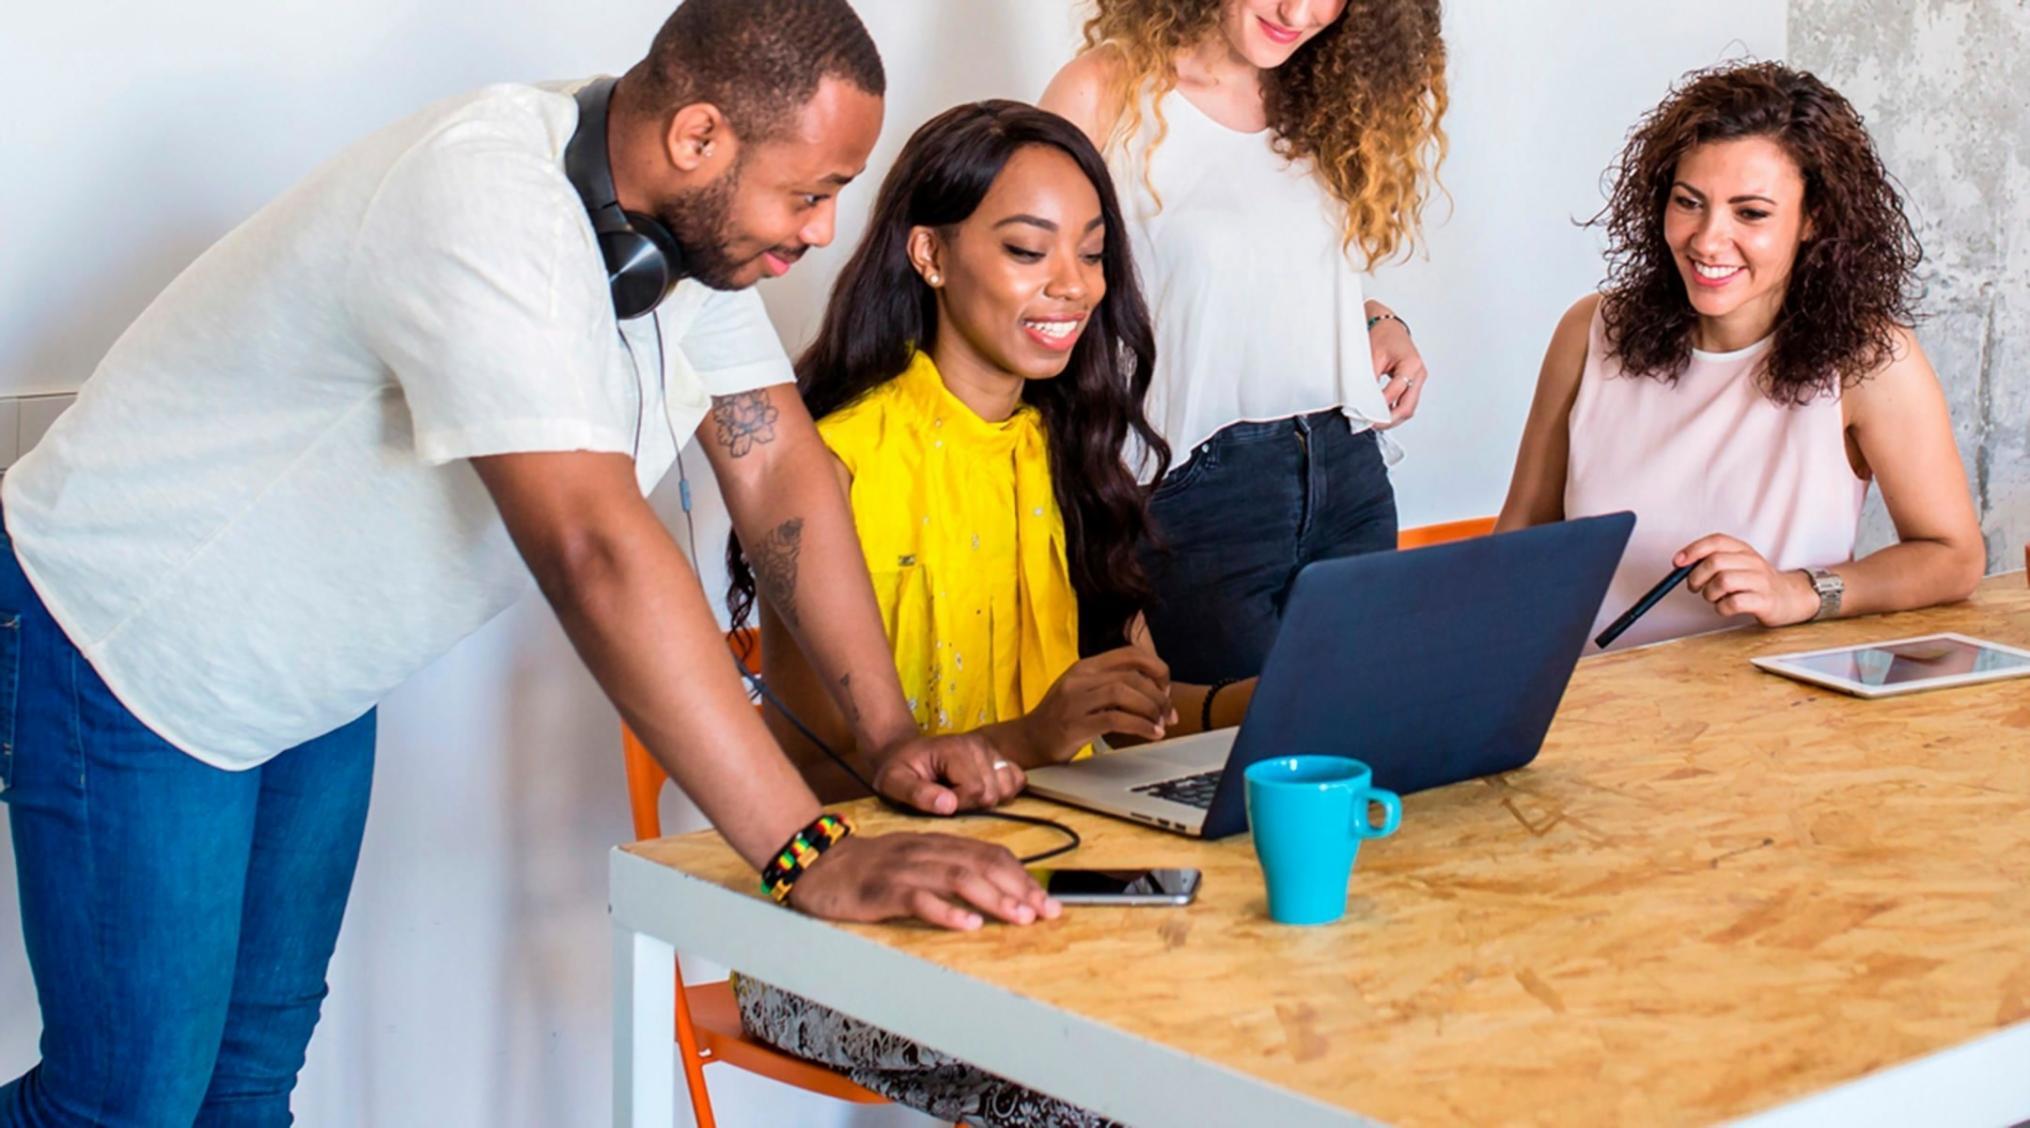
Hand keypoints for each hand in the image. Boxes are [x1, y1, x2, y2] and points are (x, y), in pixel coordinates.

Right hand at [788, 831, 1061, 930]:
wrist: (817, 864)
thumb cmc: (869, 870)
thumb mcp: (915, 862)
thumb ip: (948, 869)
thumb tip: (994, 890)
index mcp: (937, 844)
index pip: (990, 854)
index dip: (1022, 876)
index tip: (1047, 900)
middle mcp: (926, 851)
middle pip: (982, 864)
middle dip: (1019, 888)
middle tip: (1045, 912)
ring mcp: (904, 869)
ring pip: (958, 877)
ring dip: (994, 898)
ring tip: (1019, 917)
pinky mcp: (882, 890)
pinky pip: (918, 898)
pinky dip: (946, 911)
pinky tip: (967, 924)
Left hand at [871, 731, 1024, 813]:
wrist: (903, 751)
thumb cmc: (899, 768)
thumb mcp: (894, 782)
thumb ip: (917, 794)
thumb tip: (949, 806)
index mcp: (955, 749)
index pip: (975, 790)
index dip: (958, 805)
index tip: (939, 802)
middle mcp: (979, 745)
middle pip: (993, 792)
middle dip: (971, 805)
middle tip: (947, 798)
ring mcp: (992, 749)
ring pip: (1008, 788)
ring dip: (988, 800)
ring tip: (962, 794)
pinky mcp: (999, 757)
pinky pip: (1017, 779)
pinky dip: (1003, 791)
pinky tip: (980, 792)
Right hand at [1015, 647, 1175, 764]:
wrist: (1027, 741)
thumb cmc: (1060, 719)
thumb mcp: (1083, 691)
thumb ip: (1111, 684)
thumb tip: (1155, 690)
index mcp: (1085, 667)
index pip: (1130, 653)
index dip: (1156, 668)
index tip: (1166, 688)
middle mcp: (1080, 678)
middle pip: (1131, 675)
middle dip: (1158, 695)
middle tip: (1168, 714)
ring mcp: (1074, 701)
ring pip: (1124, 693)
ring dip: (1150, 709)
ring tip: (1161, 724)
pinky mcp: (1074, 724)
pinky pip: (1115, 719)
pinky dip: (1140, 726)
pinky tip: (1151, 733)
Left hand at [1369, 312, 1427, 427]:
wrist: (1388, 325)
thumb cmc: (1382, 335)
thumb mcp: (1371, 356)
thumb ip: (1368, 380)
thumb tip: (1361, 402)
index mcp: (1411, 364)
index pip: (1396, 392)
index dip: (1380, 407)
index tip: (1365, 415)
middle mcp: (1419, 373)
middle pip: (1407, 406)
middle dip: (1389, 419)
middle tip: (1371, 425)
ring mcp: (1418, 379)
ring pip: (1409, 408)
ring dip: (1393, 418)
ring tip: (1375, 422)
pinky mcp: (1413, 382)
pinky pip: (1407, 402)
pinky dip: (1395, 410)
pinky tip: (1382, 415)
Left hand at [1677, 534, 1819, 625]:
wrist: (1790, 597)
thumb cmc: (1754, 582)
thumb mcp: (1736, 564)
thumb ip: (1710, 561)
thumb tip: (1679, 564)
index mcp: (1743, 550)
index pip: (1716, 541)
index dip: (1693, 550)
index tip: (1677, 563)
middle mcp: (1753, 562)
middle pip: (1715, 562)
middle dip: (1696, 577)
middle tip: (1694, 588)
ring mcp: (1760, 581)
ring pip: (1723, 582)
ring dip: (1709, 594)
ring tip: (1714, 598)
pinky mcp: (1765, 601)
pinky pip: (1734, 603)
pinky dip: (1722, 608)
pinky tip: (1725, 608)